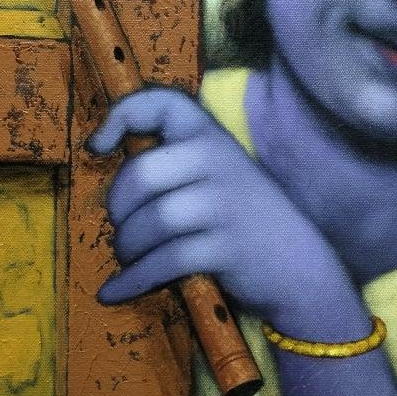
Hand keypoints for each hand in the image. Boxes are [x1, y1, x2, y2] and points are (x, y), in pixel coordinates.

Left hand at [89, 86, 351, 323]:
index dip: (122, 115)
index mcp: (212, 136)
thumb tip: (105, 155)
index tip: (99, 146)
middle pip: (141, 175)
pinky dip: (132, 280)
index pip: (164, 104)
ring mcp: (224, 203)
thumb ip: (177, 159)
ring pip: (150, 222)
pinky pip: (163, 261)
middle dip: (119, 209)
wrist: (297, 262)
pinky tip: (115, 291)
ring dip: (127, 248)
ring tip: (130, 257)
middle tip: (124, 226)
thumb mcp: (219, 173)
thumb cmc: (244, 217)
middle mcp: (219, 160)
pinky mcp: (226, 246)